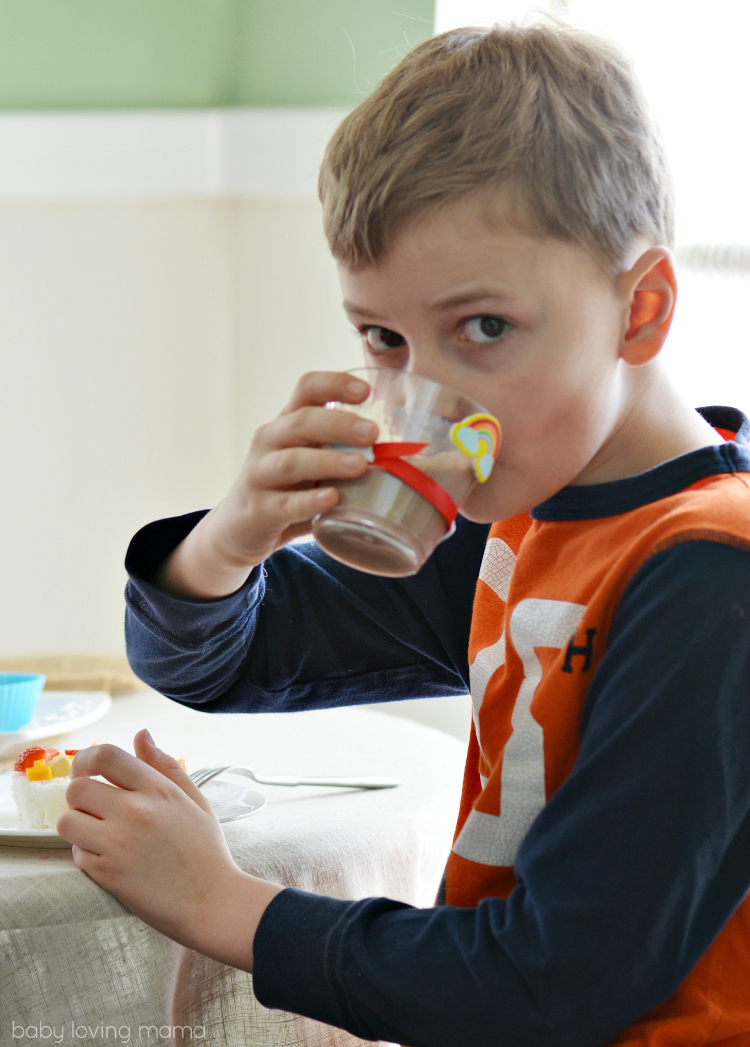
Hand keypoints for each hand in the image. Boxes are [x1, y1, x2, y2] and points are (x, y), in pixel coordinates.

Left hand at [57, 729, 281, 970]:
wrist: (212, 901)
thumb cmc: (206, 850)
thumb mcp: (194, 799)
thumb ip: (165, 764)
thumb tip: (141, 734)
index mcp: (157, 789)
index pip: (105, 755)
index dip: (86, 759)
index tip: (87, 770)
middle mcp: (135, 811)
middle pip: (77, 788)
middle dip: (79, 795)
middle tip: (93, 806)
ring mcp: (118, 843)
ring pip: (68, 821)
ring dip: (77, 825)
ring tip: (97, 832)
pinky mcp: (107, 874)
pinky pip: (76, 853)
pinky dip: (85, 853)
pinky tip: (106, 856)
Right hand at [153, 371, 377, 597]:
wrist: (239, 529)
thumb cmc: (287, 488)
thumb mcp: (310, 461)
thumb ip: (343, 450)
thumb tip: (405, 452)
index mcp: (286, 423)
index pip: (306, 389)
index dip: (335, 384)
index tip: (366, 391)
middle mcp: (269, 442)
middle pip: (300, 421)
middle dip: (338, 423)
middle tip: (373, 434)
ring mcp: (260, 475)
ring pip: (291, 461)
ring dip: (327, 461)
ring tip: (360, 465)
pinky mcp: (259, 510)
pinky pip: (284, 504)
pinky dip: (308, 502)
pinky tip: (332, 499)